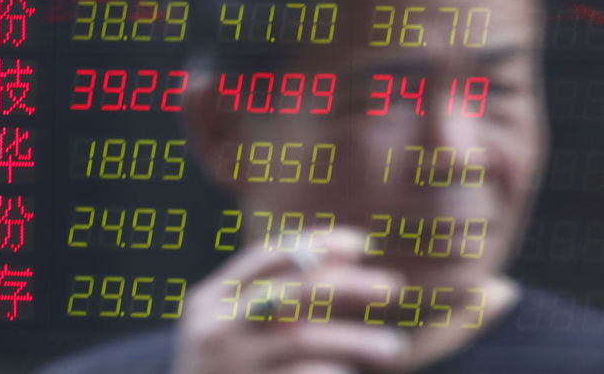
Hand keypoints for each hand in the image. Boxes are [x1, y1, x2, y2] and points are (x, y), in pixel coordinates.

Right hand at [171, 229, 408, 373]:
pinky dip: (331, 372)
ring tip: (394, 346)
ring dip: (355, 339)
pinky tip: (352, 372)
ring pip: (302, 340)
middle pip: (290, 293)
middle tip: (393, 286)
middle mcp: (214, 328)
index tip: (361, 243)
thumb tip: (348, 257)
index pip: (267, 256)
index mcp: (209, 299)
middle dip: (347, 285)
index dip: (317, 244)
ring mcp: (229, 367)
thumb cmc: (219, 365)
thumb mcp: (228, 324)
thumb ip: (271, 293)